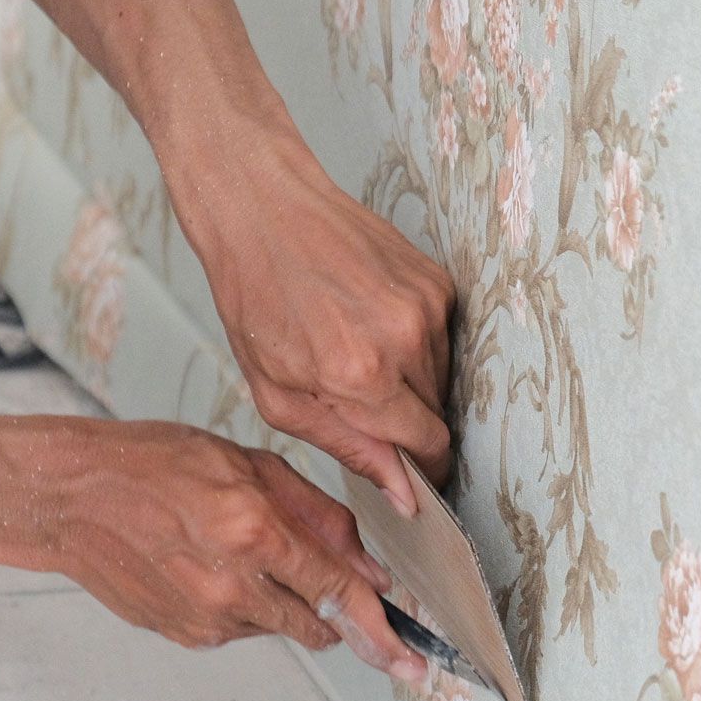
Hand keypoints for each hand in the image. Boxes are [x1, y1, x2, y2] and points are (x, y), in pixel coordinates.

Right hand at [36, 417, 428, 681]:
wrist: (69, 498)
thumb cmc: (154, 465)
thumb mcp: (251, 465)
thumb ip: (320, 518)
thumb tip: (371, 567)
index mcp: (255, 533)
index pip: (340, 594)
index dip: (383, 631)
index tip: (413, 665)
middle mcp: (233, 585)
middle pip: (319, 625)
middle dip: (340, 616)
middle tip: (340, 596)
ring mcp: (207, 617)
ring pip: (283, 626)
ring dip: (286, 600)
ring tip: (241, 551)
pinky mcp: (186, 635)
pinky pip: (243, 629)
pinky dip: (248, 605)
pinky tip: (213, 567)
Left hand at [175, 136, 454, 512]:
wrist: (262, 210)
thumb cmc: (257, 300)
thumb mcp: (278, 396)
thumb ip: (349, 448)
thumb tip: (403, 491)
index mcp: (361, 377)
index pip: (429, 447)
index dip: (420, 467)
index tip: (409, 472)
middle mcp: (406, 341)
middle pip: (438, 415)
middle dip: (406, 421)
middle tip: (358, 398)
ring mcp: (427, 307)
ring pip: (442, 378)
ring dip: (410, 381)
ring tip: (357, 349)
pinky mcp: (437, 282)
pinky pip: (443, 339)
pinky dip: (414, 342)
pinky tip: (370, 319)